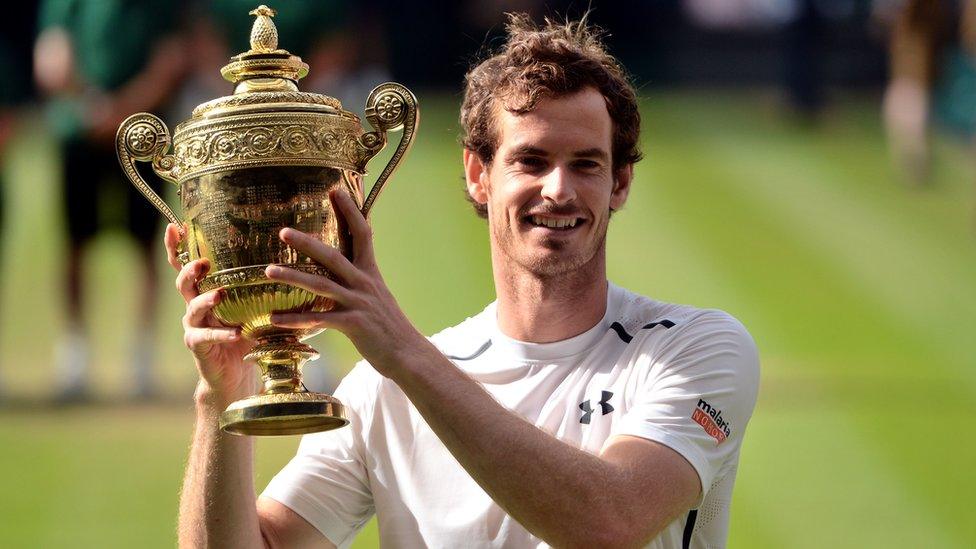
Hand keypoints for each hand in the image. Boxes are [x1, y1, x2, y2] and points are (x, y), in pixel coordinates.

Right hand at [164, 224, 254, 405]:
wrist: (235, 374)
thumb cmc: (248, 336)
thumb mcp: (257, 308)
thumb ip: (268, 290)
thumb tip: (300, 266)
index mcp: (206, 291)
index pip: (187, 265)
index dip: (178, 247)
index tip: (174, 227)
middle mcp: (195, 306)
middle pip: (183, 282)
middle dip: (190, 269)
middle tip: (203, 262)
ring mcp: (194, 326)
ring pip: (192, 308)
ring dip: (206, 299)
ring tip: (220, 294)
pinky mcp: (198, 346)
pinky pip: (205, 337)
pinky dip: (220, 334)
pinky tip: (234, 333)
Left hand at [265, 190, 429, 377]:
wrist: (407, 354)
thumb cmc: (388, 326)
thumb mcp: (376, 295)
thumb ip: (357, 280)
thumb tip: (340, 267)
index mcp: (370, 272)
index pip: (362, 233)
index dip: (350, 211)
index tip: (335, 190)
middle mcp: (364, 283)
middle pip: (333, 256)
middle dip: (308, 242)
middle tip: (283, 231)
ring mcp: (359, 303)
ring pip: (322, 285)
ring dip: (293, 277)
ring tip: (268, 271)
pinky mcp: (354, 325)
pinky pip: (319, 319)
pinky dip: (295, 319)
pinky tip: (274, 318)